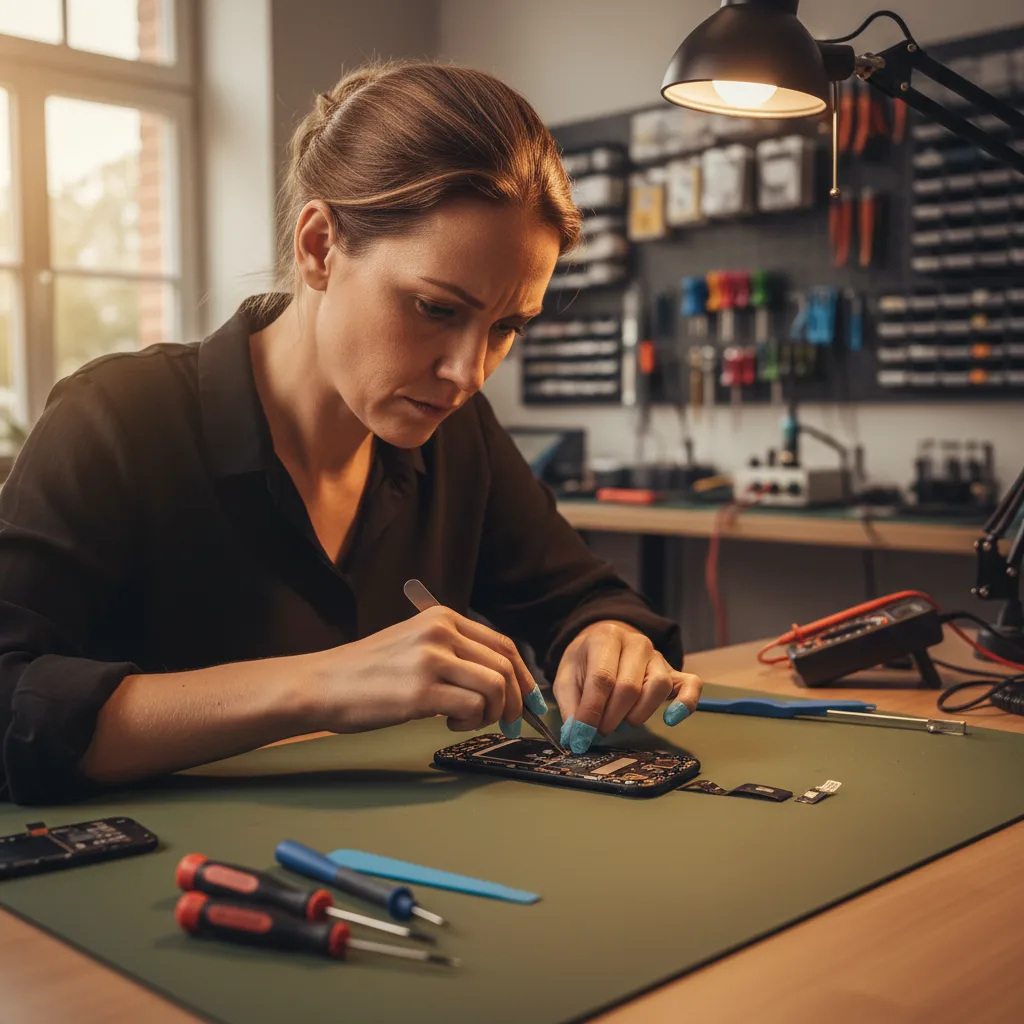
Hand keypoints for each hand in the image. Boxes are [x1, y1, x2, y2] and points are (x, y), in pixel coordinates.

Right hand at [306, 606, 546, 736]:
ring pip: (496, 686)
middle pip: (506, 665)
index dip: (523, 676)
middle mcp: (440, 632)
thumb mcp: (413, 643)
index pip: (503, 644)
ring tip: (469, 720)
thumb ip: (452, 652)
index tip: (528, 700)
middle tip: (507, 721)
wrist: (321, 684)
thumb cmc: (367, 672)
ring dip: (493, 712)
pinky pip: (473, 707)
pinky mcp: (422, 690)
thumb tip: (498, 678)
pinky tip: (450, 723)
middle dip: (516, 700)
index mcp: (442, 618)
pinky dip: (472, 721)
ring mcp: (431, 660)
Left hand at [552, 620, 701, 752]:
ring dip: (638, 714)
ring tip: (622, 722)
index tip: (581, 737)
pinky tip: (671, 719)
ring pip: (658, 687)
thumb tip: (575, 735)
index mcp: (606, 637)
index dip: (591, 712)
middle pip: (629, 686)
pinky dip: (686, 703)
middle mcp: (636, 643)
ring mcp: (658, 656)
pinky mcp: (674, 671)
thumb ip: (570, 705)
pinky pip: (691, 685)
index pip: (602, 678)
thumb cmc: (585, 662)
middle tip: (598, 732)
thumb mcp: (566, 677)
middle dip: (611, 718)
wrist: (604, 642)